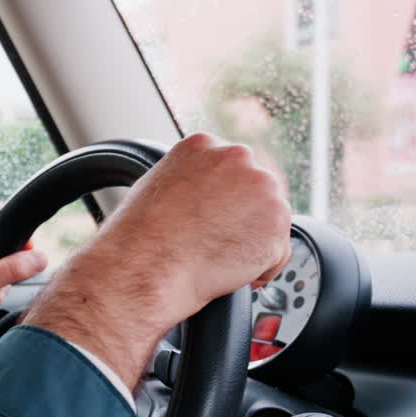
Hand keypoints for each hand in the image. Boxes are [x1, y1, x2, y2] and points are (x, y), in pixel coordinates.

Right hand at [24, 133, 291, 388]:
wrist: (144, 266)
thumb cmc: (138, 237)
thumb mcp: (156, 187)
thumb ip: (190, 179)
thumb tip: (205, 194)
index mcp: (203, 144)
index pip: (232, 167)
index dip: (226, 198)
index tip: (214, 218)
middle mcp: (237, 157)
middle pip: (258, 188)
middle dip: (244, 217)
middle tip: (217, 243)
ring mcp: (261, 189)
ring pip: (271, 219)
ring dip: (252, 242)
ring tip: (217, 260)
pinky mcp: (275, 224)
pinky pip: (277, 251)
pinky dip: (260, 268)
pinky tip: (228, 273)